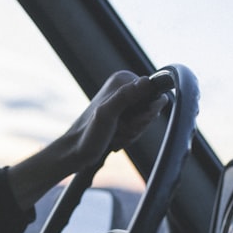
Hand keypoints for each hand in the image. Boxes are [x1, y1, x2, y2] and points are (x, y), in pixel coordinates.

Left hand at [6, 70, 167, 209]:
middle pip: (152, 108)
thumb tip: (147, 81)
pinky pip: (139, 127)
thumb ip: (126, 96)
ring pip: (146, 120)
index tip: (130, 121)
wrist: (76, 152)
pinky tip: (115, 139)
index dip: (147, 113)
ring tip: (115, 136)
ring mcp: (124, 101)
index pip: (156, 94)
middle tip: (119, 130)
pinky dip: (129, 137)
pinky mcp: (122, 115)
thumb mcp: (107, 114)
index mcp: (122, 79)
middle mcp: (124, 87)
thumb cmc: (88, 135)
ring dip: (132, 133)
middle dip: (138, 125)